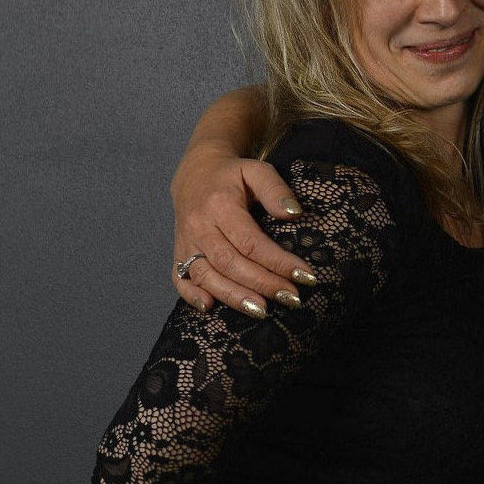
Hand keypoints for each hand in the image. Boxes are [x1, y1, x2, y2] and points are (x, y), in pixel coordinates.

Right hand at [171, 149, 312, 317]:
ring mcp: (186, 242)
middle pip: (230, 263)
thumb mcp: (256, 171)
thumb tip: (294, 214)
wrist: (195, 173)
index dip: (278, 262)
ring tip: (262, 312)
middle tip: (291, 298)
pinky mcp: (178, 254)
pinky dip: (192, 296)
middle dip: (263, 284)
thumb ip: (275, 189)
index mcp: (219, 205)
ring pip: (206, 276)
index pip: (251, 241)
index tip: (305, 275)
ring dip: (234, 297)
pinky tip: (210, 308)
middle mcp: (199, 226)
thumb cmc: (232, 175)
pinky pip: (180, 279)